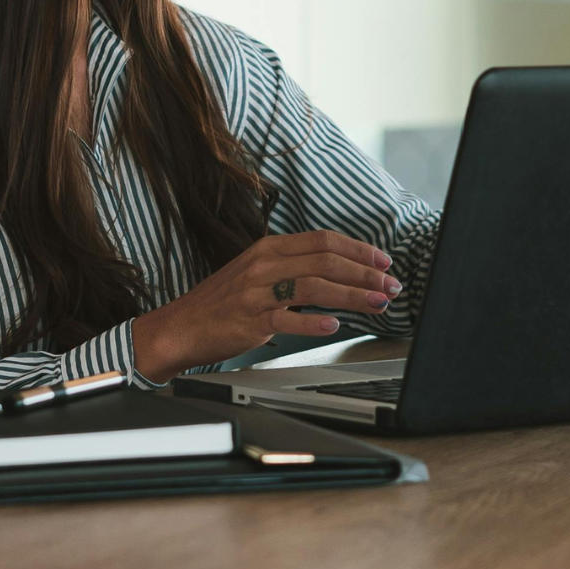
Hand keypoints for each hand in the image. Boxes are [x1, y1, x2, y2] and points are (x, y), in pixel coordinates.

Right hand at [133, 231, 400, 381]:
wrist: (179, 327)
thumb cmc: (220, 303)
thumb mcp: (255, 272)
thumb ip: (292, 268)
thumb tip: (337, 271)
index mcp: (268, 249)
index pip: (322, 240)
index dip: (358, 249)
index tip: (383, 260)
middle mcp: (264, 265)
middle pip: (325, 261)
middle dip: (364, 273)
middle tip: (390, 284)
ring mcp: (256, 293)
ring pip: (314, 287)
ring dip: (352, 295)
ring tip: (377, 303)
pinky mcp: (249, 321)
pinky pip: (287, 319)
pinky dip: (313, 322)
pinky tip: (335, 326)